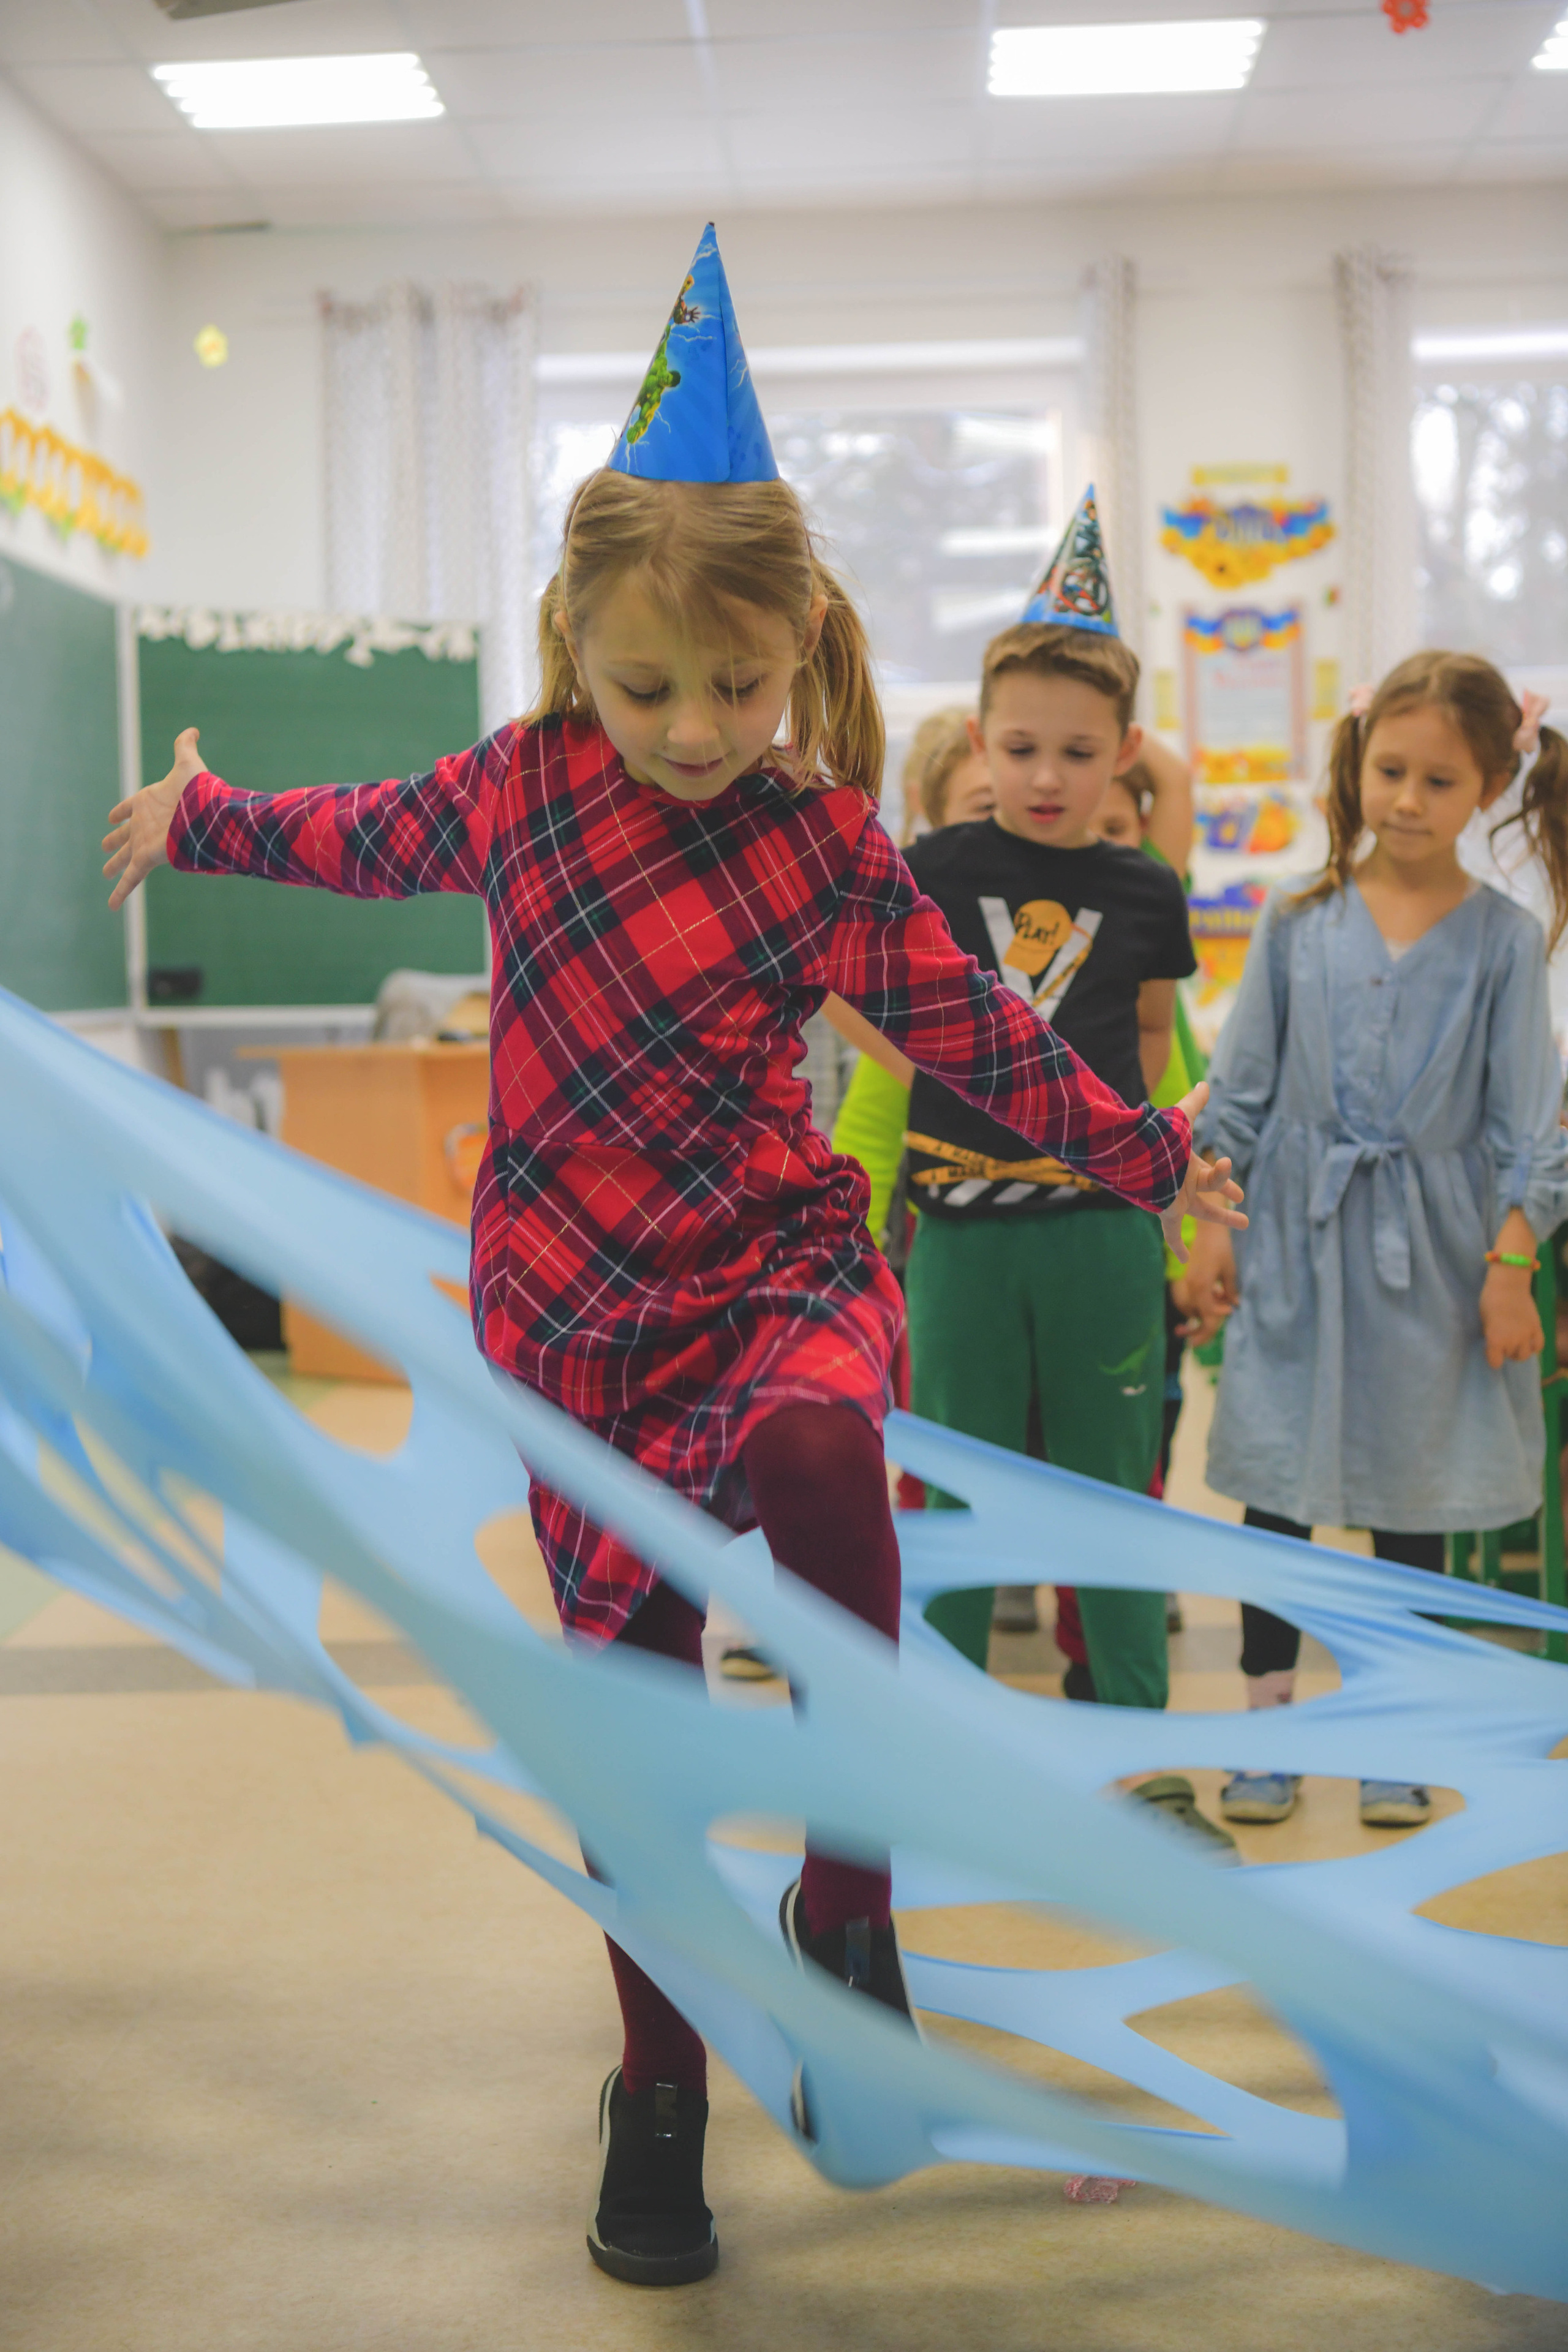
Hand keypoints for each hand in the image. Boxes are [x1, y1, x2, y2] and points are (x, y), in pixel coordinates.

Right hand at [103, 726, 203, 909]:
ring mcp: (145, 842)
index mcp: (149, 803)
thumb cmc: (198, 792)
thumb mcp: (187, 764)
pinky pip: (131, 879)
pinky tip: (111, 907)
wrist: (209, 818)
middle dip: (115, 842)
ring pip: (125, 858)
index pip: (131, 807)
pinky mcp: (147, 859)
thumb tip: (193, 729)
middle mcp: (145, 824)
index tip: (112, 816)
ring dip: (115, 866)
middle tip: (104, 848)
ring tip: (106, 871)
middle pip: (125, 835)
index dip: (122, 811)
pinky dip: (121, 893)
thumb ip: (185, 747)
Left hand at [1159, 1081, 1245, 1264]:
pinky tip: (1184, 1260)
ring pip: (1203, 1212)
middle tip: (1243, 1208)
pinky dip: (1177, 1245)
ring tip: (1245, 1223)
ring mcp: (1177, 1199)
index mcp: (1189, 1166)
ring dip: (1222, 1218)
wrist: (1137, 1157)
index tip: (1239, 1190)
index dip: (1226, 1179)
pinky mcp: (1167, 1211)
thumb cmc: (1160, 1139)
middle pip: (1210, 1196)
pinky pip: (1172, 1233)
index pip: (1212, 1175)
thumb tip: (1205, 1083)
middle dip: (1227, 1202)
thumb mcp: (1182, 1119)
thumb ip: (1194, 1104)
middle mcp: (1184, 1184)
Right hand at [1171, 1222, 1238, 1344]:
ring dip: (1202, 1314)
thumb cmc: (1221, 1247)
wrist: (1208, 1228)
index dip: (1215, 1323)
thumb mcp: (1230, 1270)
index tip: (1227, 1317)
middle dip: (1198, 1331)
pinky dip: (1201, 1303)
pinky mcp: (1189, 1278)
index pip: (1207, 1315)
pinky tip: (1215, 1296)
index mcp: (1201, 1287)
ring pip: (1192, 1308)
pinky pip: (1192, 1298)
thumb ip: (1230, 1290)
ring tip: (1217, 1312)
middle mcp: (1191, 1287)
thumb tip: (1233, 1306)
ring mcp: (1188, 1282)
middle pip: (1196, 1315)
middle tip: (1195, 1345)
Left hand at [1481, 1265, 1543, 1369]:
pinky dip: (1533, 1347)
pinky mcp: (1537, 1327)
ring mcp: (1526, 1335)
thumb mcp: (1483, 1320)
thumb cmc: (1490, 1300)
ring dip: (1519, 1351)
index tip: (1491, 1352)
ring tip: (1515, 1343)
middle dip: (1504, 1351)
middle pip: (1509, 1356)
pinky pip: (1538, 1345)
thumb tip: (1493, 1342)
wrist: (1508, 1285)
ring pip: (1525, 1355)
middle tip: (1502, 1342)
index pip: (1495, 1363)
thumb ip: (1490, 1335)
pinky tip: (1528, 1342)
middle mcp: (1512, 1341)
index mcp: (1496, 1340)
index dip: (1492, 1358)